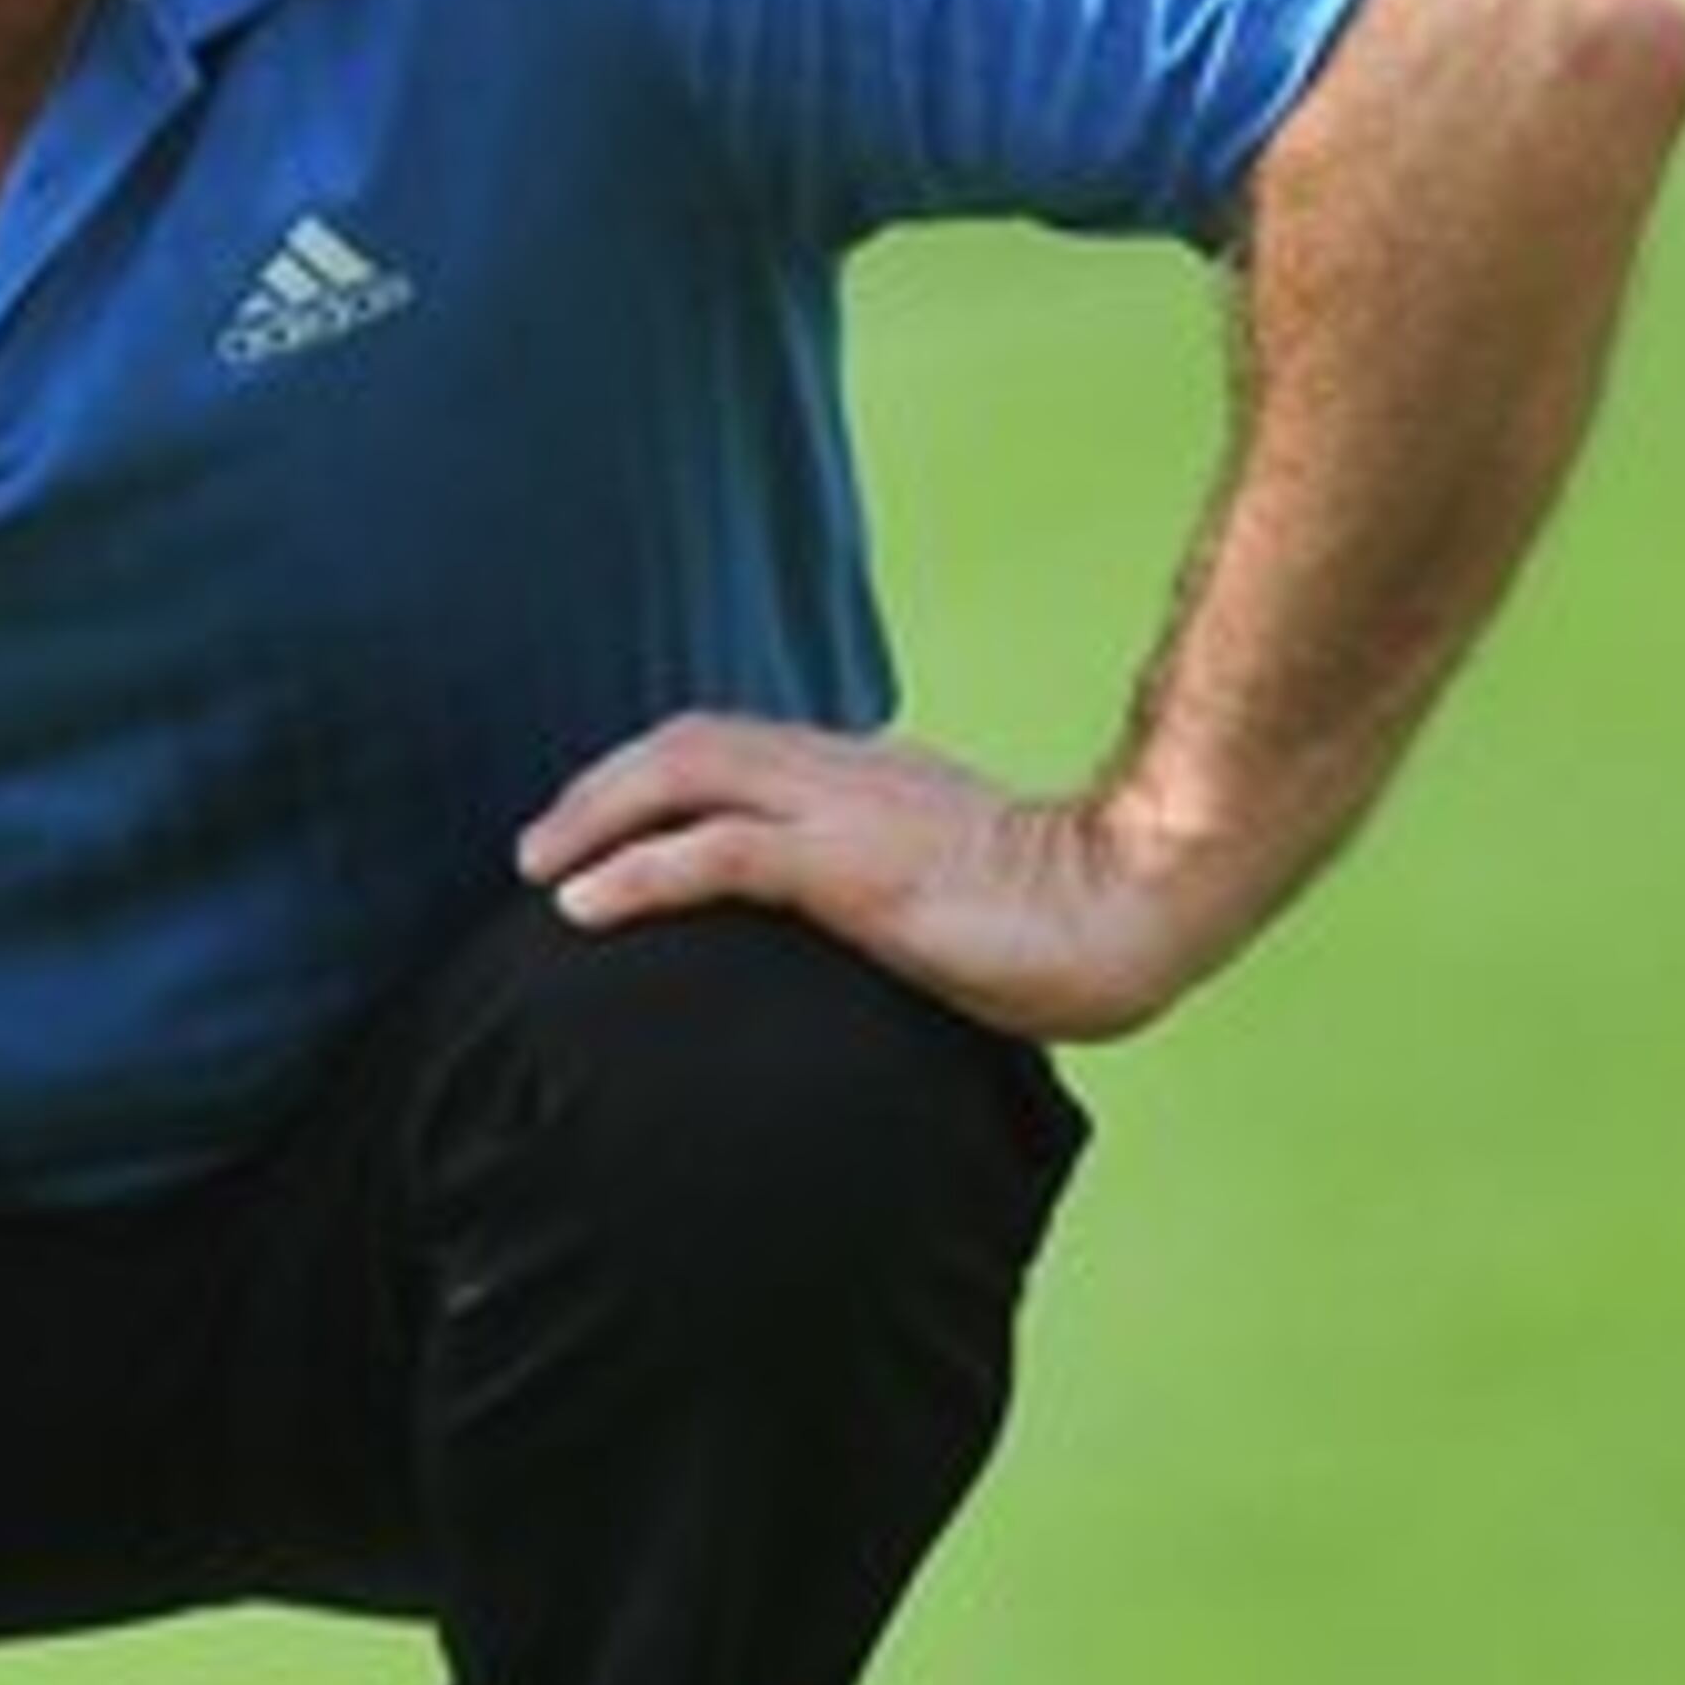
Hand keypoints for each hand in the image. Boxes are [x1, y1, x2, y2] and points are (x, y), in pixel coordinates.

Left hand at [515, 714, 1229, 1043]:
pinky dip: (636, 872)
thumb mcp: (964, 895)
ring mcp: (852, 811)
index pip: (742, 750)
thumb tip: (882, 942)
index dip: (657, 780)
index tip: (600, 826)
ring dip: (596, 816)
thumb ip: (904, 898)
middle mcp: (854, 773)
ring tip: (537, 867)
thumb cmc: (1075, 923)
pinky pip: (718, 853)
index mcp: (878, 779)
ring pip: (687, 776)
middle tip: (537, 847)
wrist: (1148, 906)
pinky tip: (581, 905)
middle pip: (694, 743)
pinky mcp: (854, 866)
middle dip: (602, 786)